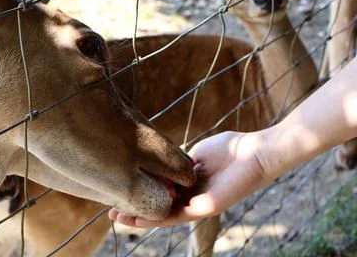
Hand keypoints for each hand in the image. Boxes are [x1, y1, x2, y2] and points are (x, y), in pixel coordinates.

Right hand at [109, 131, 271, 226]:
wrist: (255, 152)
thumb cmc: (232, 148)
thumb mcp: (197, 153)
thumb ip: (180, 161)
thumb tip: (164, 162)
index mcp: (190, 183)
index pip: (161, 191)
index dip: (141, 192)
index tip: (120, 189)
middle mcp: (191, 197)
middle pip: (158, 207)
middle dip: (135, 209)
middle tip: (111, 212)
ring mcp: (197, 204)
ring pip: (164, 216)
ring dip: (141, 218)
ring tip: (118, 218)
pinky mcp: (205, 208)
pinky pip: (177, 216)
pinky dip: (156, 219)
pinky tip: (138, 218)